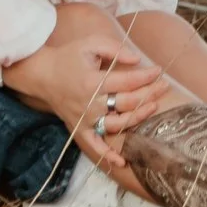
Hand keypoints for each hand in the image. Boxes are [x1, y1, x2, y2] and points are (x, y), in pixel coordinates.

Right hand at [5, 32, 167, 174]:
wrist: (42, 74)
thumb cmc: (68, 56)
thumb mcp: (89, 43)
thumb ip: (113, 48)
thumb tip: (136, 59)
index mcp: (93, 81)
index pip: (127, 81)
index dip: (146, 76)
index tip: (158, 70)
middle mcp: (90, 103)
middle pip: (127, 102)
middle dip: (149, 93)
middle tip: (164, 86)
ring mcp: (85, 119)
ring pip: (117, 124)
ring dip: (138, 118)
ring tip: (153, 107)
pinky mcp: (80, 129)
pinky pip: (94, 146)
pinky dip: (107, 156)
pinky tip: (122, 162)